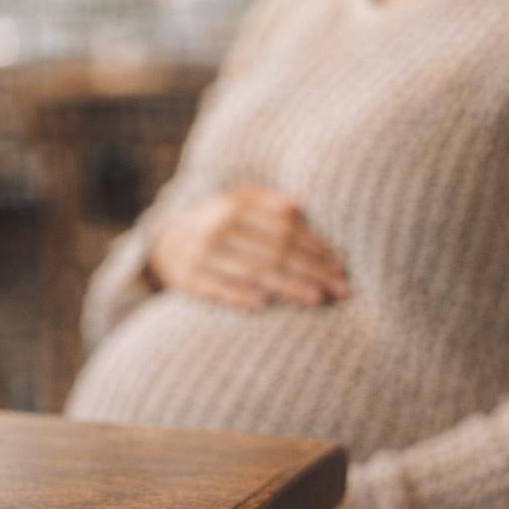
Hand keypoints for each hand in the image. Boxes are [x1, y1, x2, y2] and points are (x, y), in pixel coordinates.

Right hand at [147, 186, 349, 310]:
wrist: (167, 242)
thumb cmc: (221, 223)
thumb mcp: (240, 202)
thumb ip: (269, 203)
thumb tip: (298, 207)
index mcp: (235, 208)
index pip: (283, 229)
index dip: (315, 247)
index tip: (340, 266)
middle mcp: (217, 229)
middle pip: (273, 252)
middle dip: (311, 272)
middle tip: (340, 290)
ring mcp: (200, 255)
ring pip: (252, 273)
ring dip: (287, 287)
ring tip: (317, 301)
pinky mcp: (187, 279)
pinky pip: (217, 290)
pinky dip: (239, 297)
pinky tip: (264, 306)